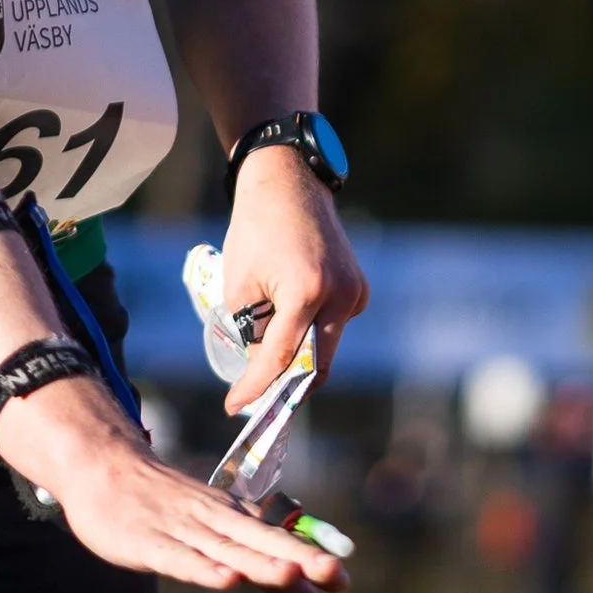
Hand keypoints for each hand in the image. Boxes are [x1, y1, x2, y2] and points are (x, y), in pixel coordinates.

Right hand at [0, 375, 349, 592]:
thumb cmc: (167, 507)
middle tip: (336, 574)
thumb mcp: (218, 535)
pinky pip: (180, 559)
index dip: (309, 561)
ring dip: (258, 562)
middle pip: (262, 542)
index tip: (342, 582)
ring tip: (291, 574)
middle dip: (299, 557)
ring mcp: (182, 530)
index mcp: (234, 519)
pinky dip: (203, 568)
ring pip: (226, 549)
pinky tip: (225, 579)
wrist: (104, 465)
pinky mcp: (149, 542)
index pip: (277, 543)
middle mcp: (215, 521)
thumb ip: (263, 572)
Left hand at [218, 146, 367, 408]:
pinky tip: (287, 319)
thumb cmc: (256, 231)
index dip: (255, 386)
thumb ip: (253, 330)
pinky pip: (334, 325)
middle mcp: (341, 295)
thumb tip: (264, 366)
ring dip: (298, 357)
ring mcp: (356, 291)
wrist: (288, 185)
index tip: (233, 407)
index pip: (281, 357)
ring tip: (264, 358)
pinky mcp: (359, 288)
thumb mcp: (240, 285)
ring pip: (326, 345)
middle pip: (317, 364)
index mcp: (307, 292)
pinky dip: (311, 333)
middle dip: (286, 387)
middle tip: (256, 400)